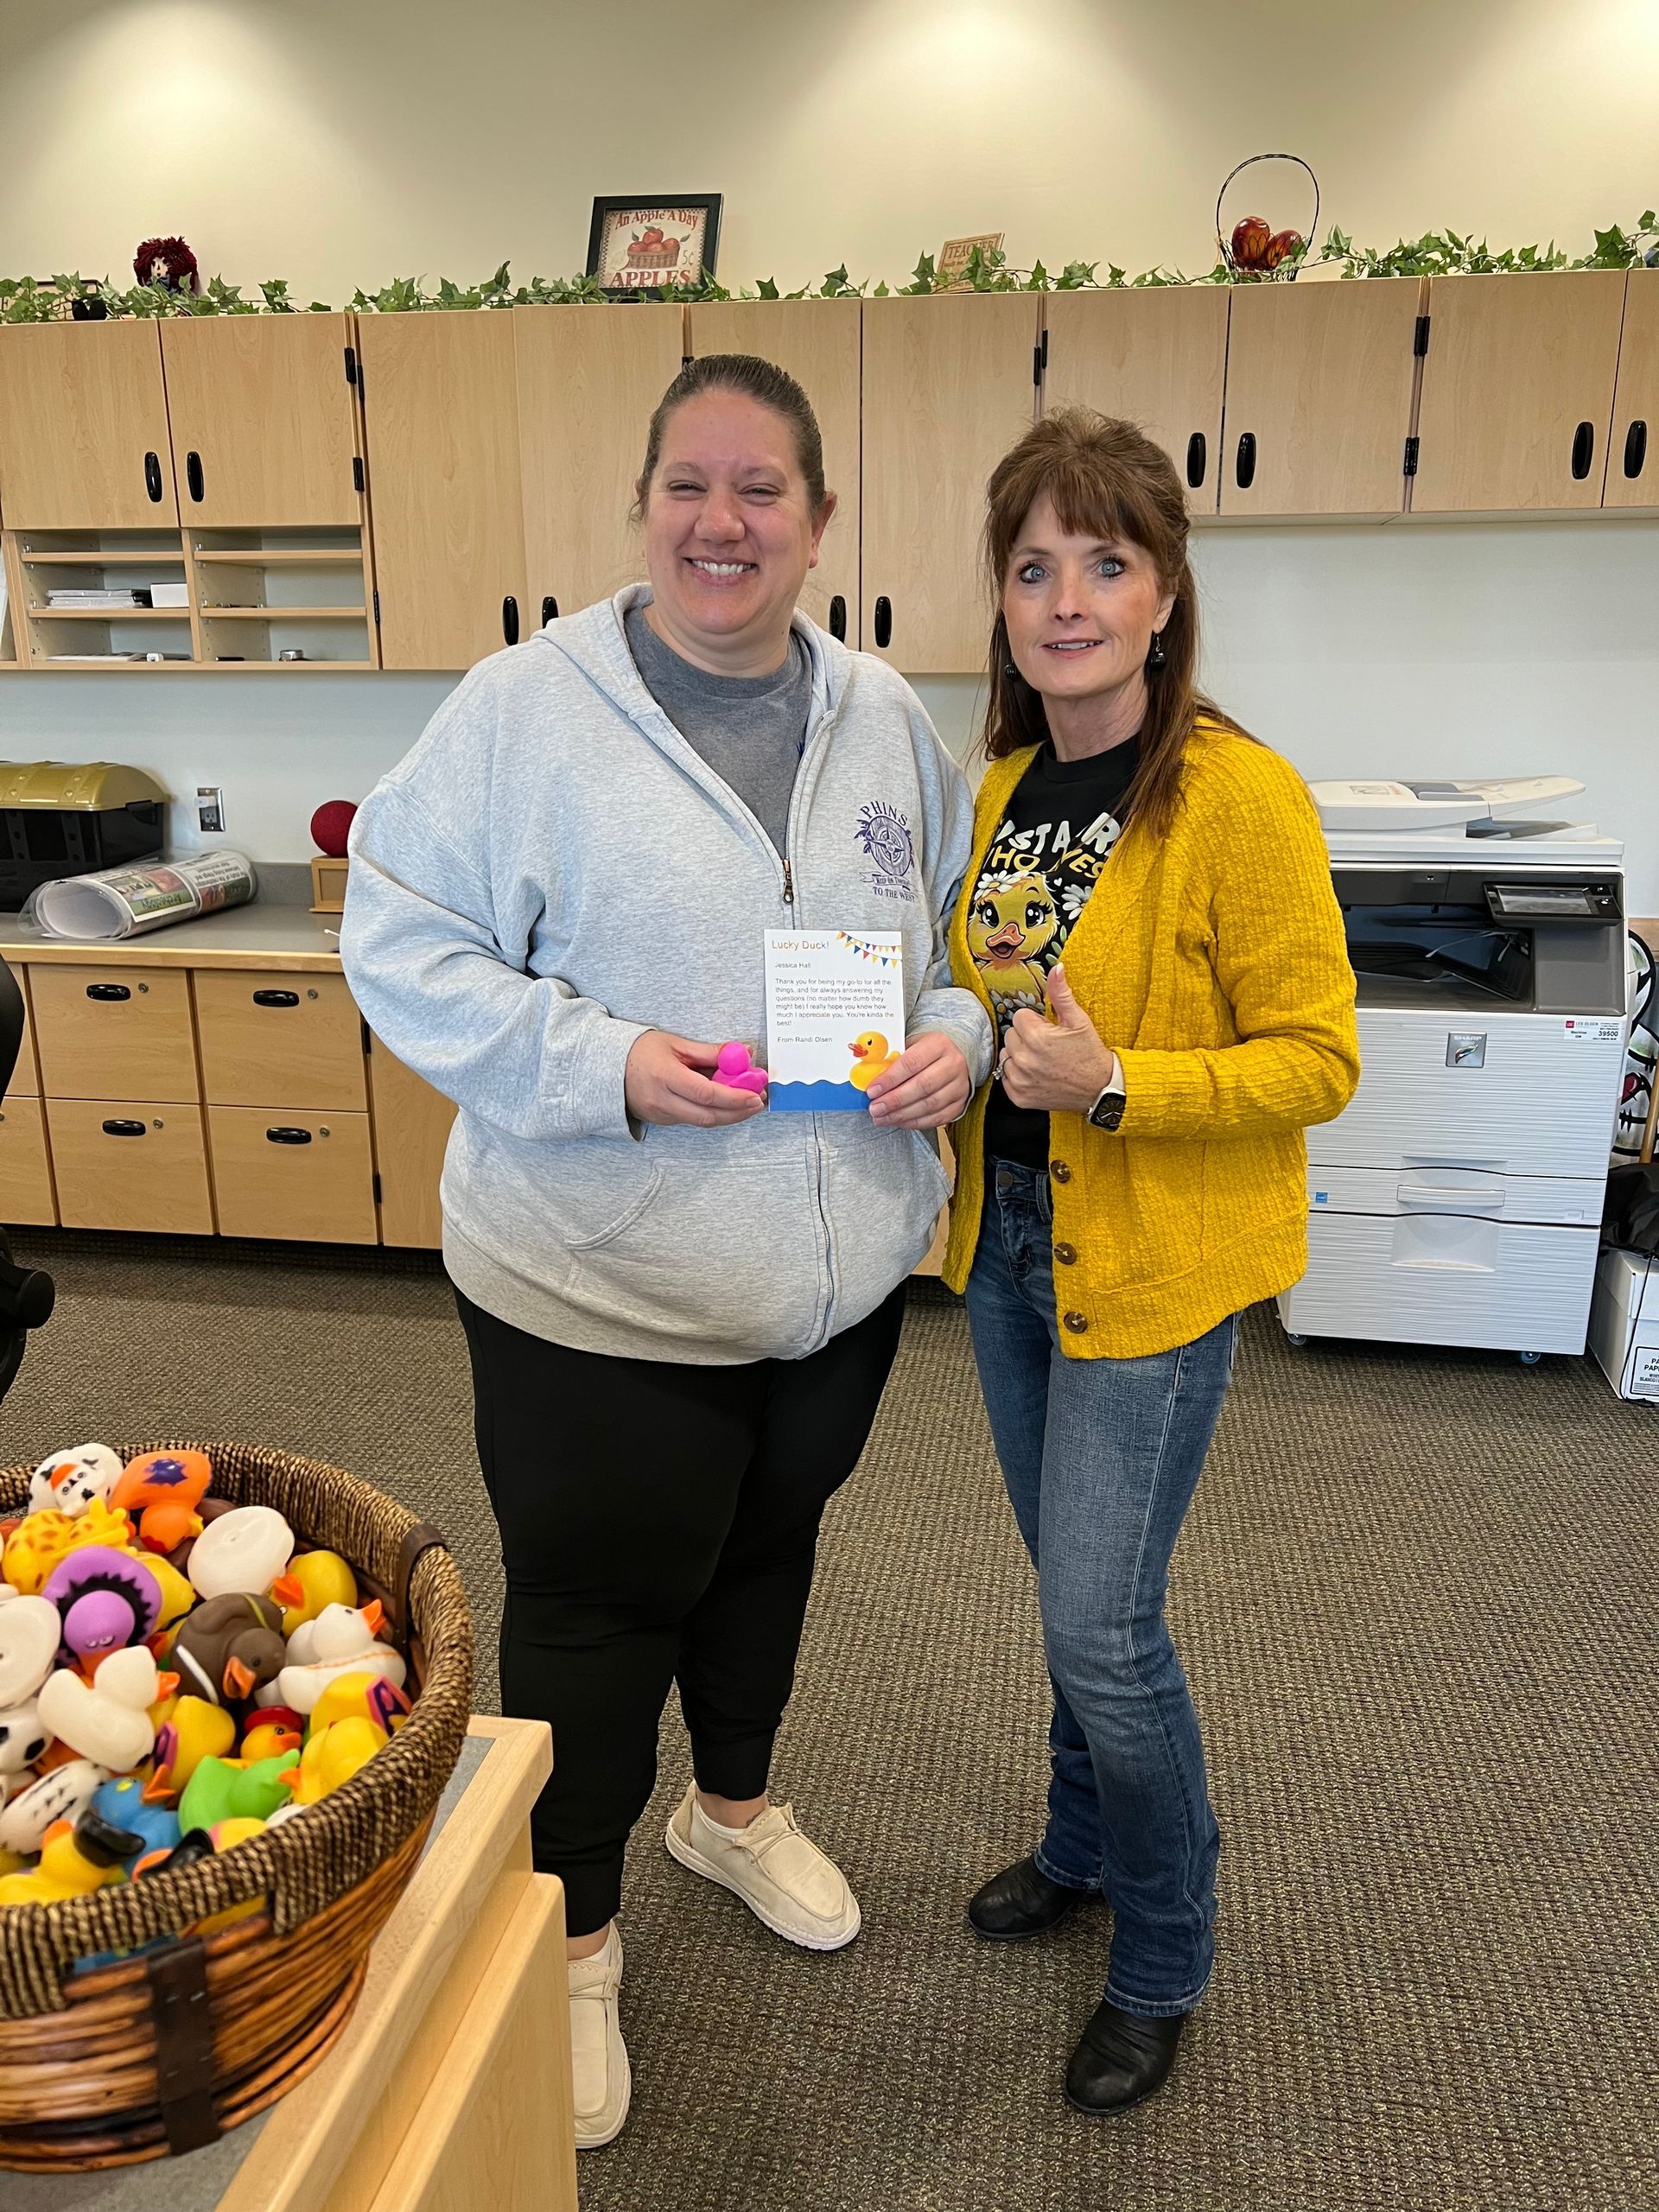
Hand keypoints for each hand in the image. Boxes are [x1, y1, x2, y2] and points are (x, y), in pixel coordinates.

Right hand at [625, 1030, 767, 1127]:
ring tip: (748, 1104)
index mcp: (664, 1076)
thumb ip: (709, 1052)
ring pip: (702, 1122)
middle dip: (738, 1112)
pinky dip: (713, 1114)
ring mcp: (661, 1114)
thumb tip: (742, 1054)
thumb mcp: (675, 1044)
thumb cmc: (641, 1051)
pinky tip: (726, 1105)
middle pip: (707, 1116)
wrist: (607, 1069)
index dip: (733, 1097)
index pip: (705, 1094)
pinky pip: (693, 1120)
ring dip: (729, 1115)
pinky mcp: (662, 1121)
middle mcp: (662, 1100)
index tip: (755, 1094)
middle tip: (758, 1103)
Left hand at [866, 1030, 971, 1129]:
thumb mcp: (910, 1045)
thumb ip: (892, 1060)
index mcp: (938, 1044)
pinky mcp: (960, 1103)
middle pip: (922, 1086)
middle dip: (894, 1101)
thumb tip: (868, 1080)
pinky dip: (915, 1122)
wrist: (953, 1056)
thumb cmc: (926, 1051)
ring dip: (902, 1115)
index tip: (872, 1091)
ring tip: (882, 1118)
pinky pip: (937, 1118)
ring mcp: (959, 1085)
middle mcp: (953, 1064)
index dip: (890, 1079)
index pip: (911, 1063)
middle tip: (875, 1109)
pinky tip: (899, 1121)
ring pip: (930, 1105)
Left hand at [1000, 967, 1117, 1113]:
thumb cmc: (1090, 1054)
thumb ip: (1061, 994)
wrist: (1099, 1088)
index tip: (1049, 1031)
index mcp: (1036, 1037)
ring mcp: (1021, 1080)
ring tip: (1042, 1061)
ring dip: (1020, 1056)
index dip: (1036, 1022)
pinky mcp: (1020, 1097)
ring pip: (1006, 1057)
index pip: (1019, 1017)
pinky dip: (1018, 1077)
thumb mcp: (1078, 1020)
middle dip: (1026, 1038)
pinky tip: (1037, 1075)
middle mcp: (1025, 1059)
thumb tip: (1055, 968)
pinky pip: (1006, 1079)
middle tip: (1048, 1047)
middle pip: (1011, 1036)